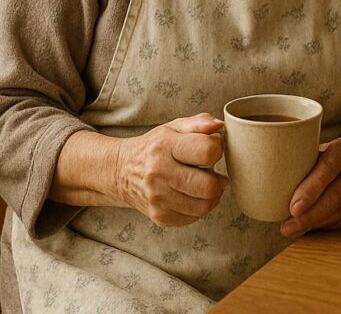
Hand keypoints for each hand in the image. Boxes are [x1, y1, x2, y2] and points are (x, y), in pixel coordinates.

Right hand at [113, 112, 226, 226]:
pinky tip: (191, 195)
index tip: (211, 150)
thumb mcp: (174, 127)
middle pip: (209, 186)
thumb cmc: (154, 147)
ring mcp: (157, 199)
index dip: (217, 150)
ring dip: (211, 195)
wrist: (121, 171)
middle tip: (211, 171)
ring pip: (205, 205)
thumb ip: (199, 122)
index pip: (208, 152)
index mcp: (164, 147)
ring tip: (202, 183)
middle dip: (218, 179)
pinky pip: (194, 217)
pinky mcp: (160, 216)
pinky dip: (199, 207)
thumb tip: (219, 126)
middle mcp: (158, 174)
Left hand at [280, 135, 340, 235]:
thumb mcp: (325, 148)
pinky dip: (323, 224)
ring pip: (337, 213)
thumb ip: (306, 162)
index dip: (309, 190)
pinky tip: (310, 225)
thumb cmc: (338, 154)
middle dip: (308, 216)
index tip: (293, 208)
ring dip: (313, 223)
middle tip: (286, 226)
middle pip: (333, 198)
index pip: (327, 170)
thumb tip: (271, 182)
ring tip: (291, 228)